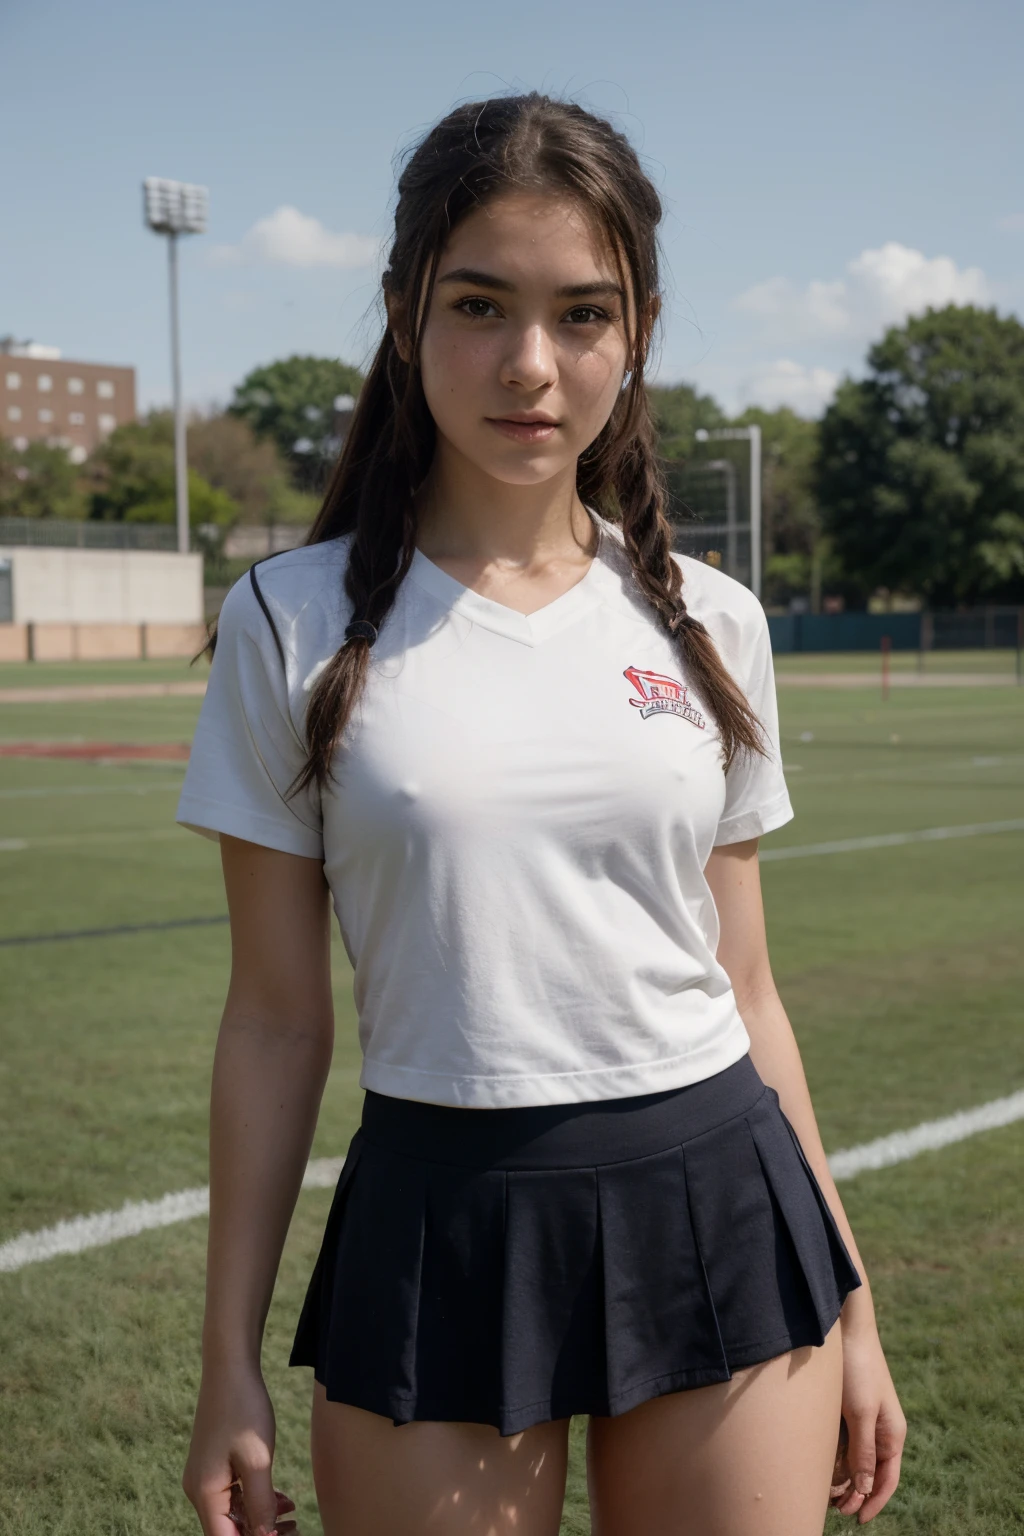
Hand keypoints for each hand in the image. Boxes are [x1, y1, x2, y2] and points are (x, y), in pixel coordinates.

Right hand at [182, 1364, 298, 1535]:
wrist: (230, 1369)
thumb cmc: (244, 1409)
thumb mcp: (258, 1460)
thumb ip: (261, 1503)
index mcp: (205, 1493)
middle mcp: (198, 1490)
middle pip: (228, 1530)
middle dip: (260, 1533)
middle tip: (293, 1528)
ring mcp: (204, 1478)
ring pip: (232, 1514)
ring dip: (260, 1518)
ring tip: (292, 1515)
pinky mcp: (212, 1466)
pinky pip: (232, 1495)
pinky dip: (254, 1500)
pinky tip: (279, 1498)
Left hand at [830, 1324, 905, 1522]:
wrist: (845, 1328)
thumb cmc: (857, 1369)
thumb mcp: (861, 1413)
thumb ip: (864, 1451)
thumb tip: (866, 1488)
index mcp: (892, 1433)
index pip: (888, 1479)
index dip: (874, 1502)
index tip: (857, 1520)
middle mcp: (882, 1429)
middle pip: (873, 1472)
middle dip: (857, 1494)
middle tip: (836, 1510)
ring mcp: (867, 1418)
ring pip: (859, 1458)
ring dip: (847, 1478)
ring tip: (828, 1495)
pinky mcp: (850, 1408)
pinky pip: (848, 1441)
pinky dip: (840, 1458)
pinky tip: (825, 1466)